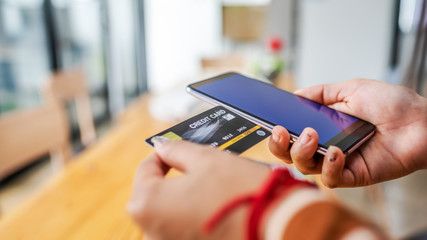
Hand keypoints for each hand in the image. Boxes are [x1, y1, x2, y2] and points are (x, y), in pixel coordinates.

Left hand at [127, 139, 269, 239]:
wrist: (276, 227)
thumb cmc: (240, 193)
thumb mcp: (205, 159)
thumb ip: (177, 150)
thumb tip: (163, 146)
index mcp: (147, 204)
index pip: (146, 169)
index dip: (162, 155)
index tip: (174, 150)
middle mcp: (151, 231)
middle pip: (155, 195)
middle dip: (171, 178)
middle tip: (193, 166)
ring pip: (169, 214)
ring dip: (182, 198)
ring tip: (208, 188)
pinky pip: (182, 229)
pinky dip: (192, 216)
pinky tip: (213, 207)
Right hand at [269, 79, 426, 187]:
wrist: (421, 121)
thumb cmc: (392, 104)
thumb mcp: (352, 89)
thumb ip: (322, 92)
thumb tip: (296, 93)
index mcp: (323, 125)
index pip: (292, 133)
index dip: (278, 132)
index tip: (271, 123)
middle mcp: (327, 144)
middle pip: (291, 154)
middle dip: (280, 146)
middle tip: (282, 132)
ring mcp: (339, 161)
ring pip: (306, 168)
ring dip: (303, 153)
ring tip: (312, 136)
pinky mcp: (354, 175)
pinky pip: (332, 178)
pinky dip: (330, 167)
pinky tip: (337, 152)